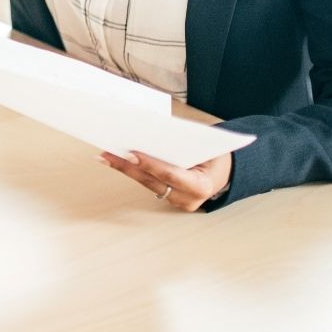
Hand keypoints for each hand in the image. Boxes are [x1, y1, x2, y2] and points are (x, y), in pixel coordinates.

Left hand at [99, 150, 232, 211]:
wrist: (225, 171)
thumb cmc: (215, 154)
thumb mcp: (206, 145)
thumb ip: (183, 142)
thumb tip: (151, 129)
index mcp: (201, 186)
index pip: (170, 174)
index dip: (150, 164)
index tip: (130, 153)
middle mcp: (188, 199)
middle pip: (153, 181)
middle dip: (128, 166)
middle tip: (108, 154)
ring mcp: (178, 202)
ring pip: (147, 183)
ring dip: (125, 169)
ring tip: (105, 156)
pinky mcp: (170, 199)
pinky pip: (149, 184)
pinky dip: (134, 171)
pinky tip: (117, 161)